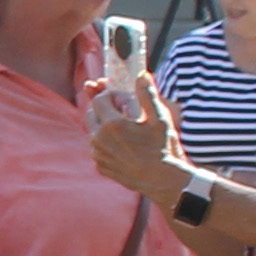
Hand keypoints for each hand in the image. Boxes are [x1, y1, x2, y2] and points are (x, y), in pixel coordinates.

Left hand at [87, 72, 186, 196]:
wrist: (163, 180)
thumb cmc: (164, 147)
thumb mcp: (159, 118)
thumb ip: (147, 95)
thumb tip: (141, 75)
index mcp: (112, 124)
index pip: (99, 99)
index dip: (110, 95)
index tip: (123, 99)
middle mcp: (99, 139)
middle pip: (91, 113)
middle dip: (104, 108)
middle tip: (122, 111)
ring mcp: (97, 154)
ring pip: (92, 131)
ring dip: (103, 125)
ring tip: (125, 128)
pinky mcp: (99, 166)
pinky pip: (97, 148)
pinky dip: (105, 143)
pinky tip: (124, 145)